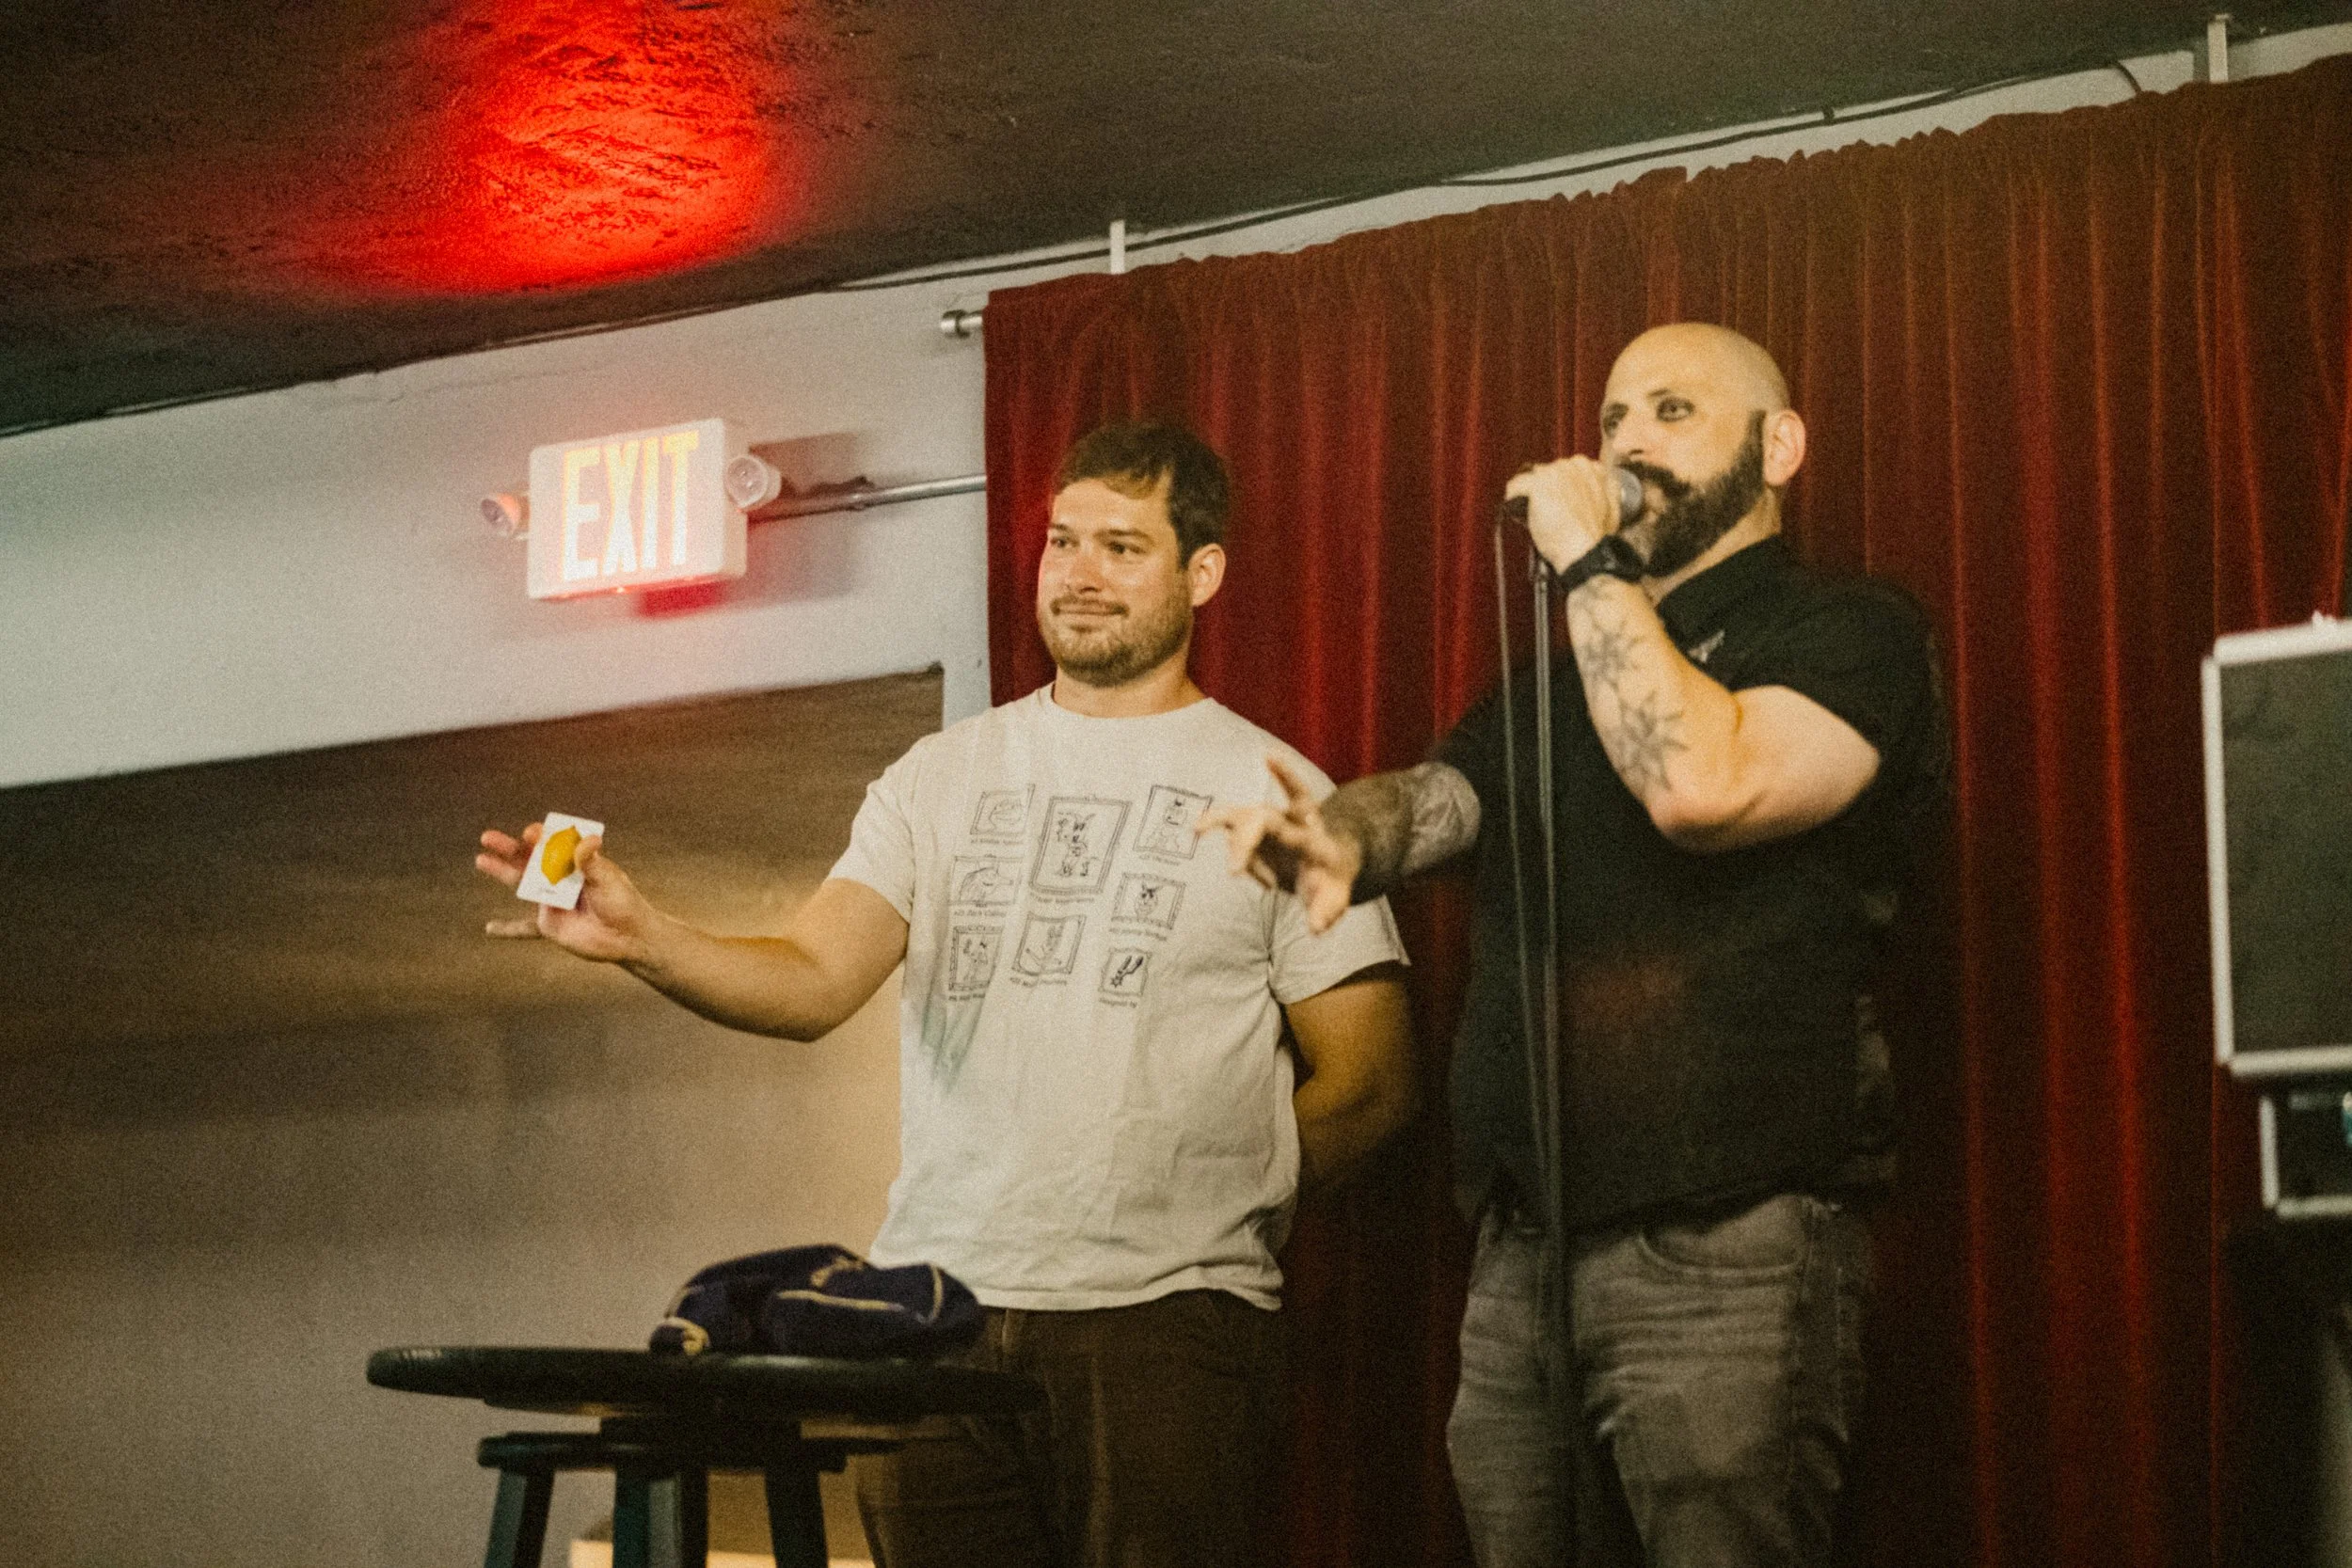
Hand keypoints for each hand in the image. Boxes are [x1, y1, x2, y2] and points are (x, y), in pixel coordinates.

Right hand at [474, 824, 653, 963]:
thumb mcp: (608, 879)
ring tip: (480, 859)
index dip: (539, 837)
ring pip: (521, 885)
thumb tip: (587, 840)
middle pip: (529, 860)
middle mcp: (559, 879)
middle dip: (508, 848)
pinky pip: (525, 928)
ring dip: (501, 872)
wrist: (628, 937)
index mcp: (574, 862)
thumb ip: (592, 862)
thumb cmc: (623, 903)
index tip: (530, 833)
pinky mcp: (549, 925)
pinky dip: (508, 929)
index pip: (552, 844)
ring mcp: (551, 901)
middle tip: (487, 837)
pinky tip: (489, 929)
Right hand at [1195, 755, 1362, 934]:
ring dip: (1218, 825)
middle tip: (1234, 872)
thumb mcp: (1337, 897)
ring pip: (1238, 819)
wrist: (1325, 866)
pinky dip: (1240, 860)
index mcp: (1312, 830)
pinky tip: (1258, 873)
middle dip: (1243, 841)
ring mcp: (1265, 826)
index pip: (1300, 799)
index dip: (1285, 776)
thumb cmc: (1332, 877)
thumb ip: (1328, 911)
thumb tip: (1316, 928)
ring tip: (1197, 829)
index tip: (1268, 757)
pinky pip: (1236, 842)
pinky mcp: (1250, 835)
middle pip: (1260, 818)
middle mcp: (1286, 821)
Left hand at [1505, 456, 1623, 572]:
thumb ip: (1602, 491)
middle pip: (1546, 472)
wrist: (1584, 551)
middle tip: (1549, 513)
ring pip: (1530, 478)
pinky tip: (1519, 512)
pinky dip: (1513, 499)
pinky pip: (1515, 486)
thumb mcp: (1610, 507)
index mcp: (1590, 468)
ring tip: (1536, 516)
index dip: (1559, 488)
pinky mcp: (1536, 485)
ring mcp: (1553, 473)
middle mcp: (1571, 465)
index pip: (1564, 469)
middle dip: (1545, 490)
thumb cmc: (1595, 536)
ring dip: (1530, 496)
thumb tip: (1597, 489)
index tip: (1560, 502)